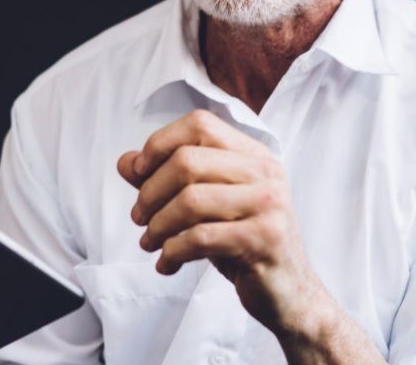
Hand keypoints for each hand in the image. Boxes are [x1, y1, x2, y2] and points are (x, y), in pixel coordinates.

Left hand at [117, 110, 325, 333]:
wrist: (289, 290)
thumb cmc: (243, 241)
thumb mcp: (207, 205)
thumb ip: (167, 179)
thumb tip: (126, 162)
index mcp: (254, 153)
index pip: (200, 124)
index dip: (161, 142)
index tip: (139, 172)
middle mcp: (265, 171)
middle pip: (188, 161)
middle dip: (151, 192)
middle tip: (139, 218)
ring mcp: (269, 204)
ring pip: (191, 200)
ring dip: (158, 225)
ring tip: (150, 242)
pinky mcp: (264, 239)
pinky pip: (201, 238)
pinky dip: (173, 251)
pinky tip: (167, 264)